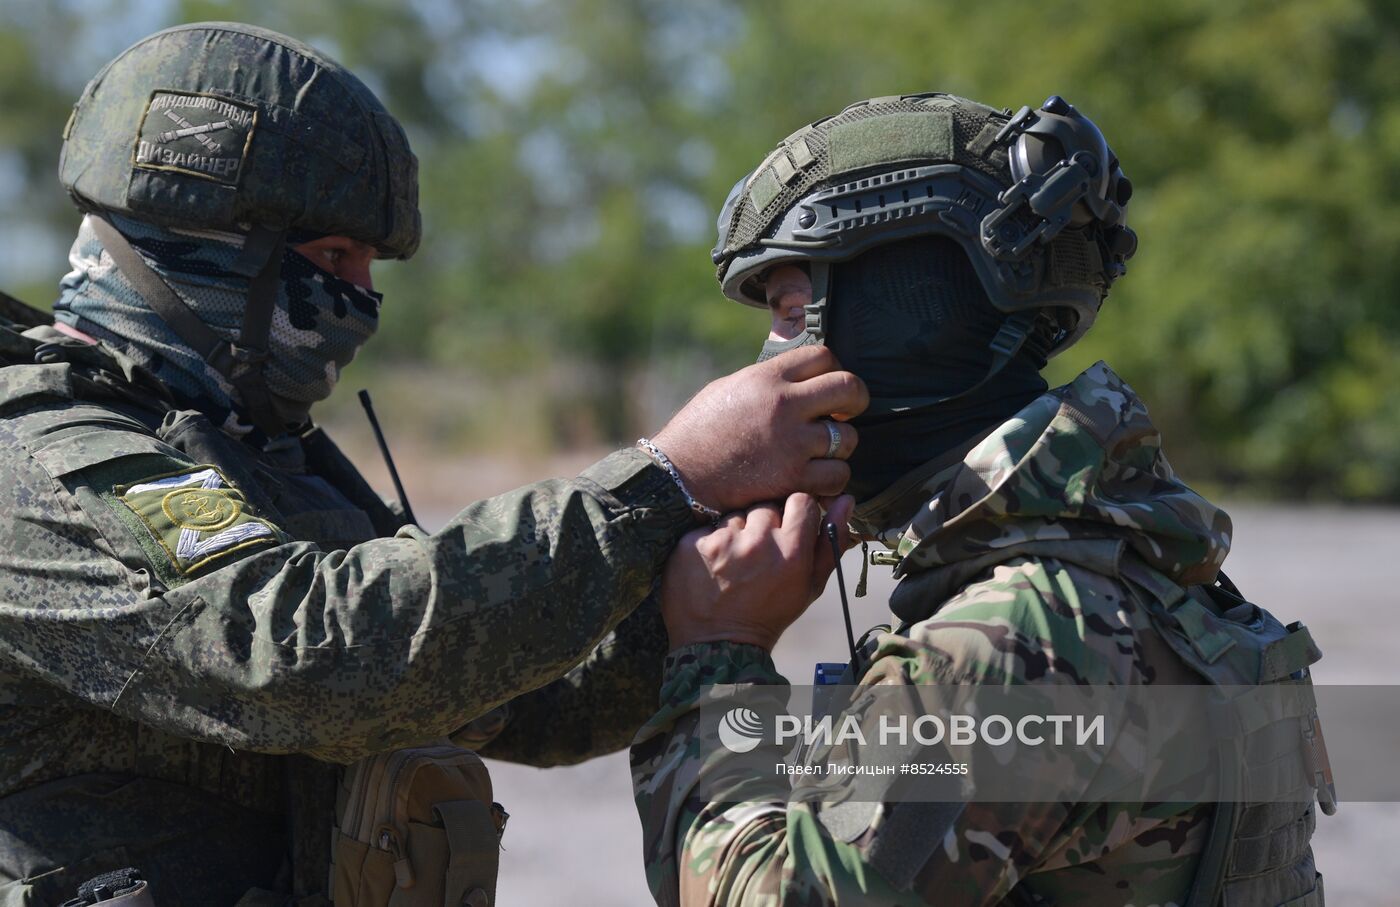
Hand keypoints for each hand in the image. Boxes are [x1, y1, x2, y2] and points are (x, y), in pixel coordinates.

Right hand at [650, 346, 866, 513]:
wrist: (677, 477)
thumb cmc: (698, 432)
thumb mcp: (729, 388)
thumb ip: (767, 381)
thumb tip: (799, 378)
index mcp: (766, 377)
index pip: (824, 355)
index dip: (834, 368)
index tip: (828, 385)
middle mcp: (784, 405)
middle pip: (849, 387)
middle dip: (855, 400)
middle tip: (846, 412)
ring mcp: (791, 443)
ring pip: (849, 438)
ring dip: (840, 446)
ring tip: (821, 451)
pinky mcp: (792, 479)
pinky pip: (838, 475)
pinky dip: (832, 479)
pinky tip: (816, 477)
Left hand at [660, 493, 855, 651]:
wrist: (720, 644)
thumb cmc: (771, 613)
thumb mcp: (810, 584)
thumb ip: (830, 540)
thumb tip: (846, 499)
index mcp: (792, 551)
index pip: (800, 500)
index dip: (795, 513)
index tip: (788, 529)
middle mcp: (757, 541)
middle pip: (766, 505)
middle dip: (764, 524)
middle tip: (758, 554)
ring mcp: (722, 541)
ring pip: (736, 514)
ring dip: (737, 532)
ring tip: (735, 562)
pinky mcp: (693, 544)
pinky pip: (708, 527)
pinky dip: (711, 542)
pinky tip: (714, 565)